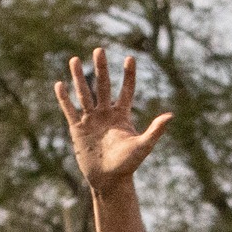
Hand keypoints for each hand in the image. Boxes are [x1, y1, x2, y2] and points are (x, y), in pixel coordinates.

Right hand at [55, 49, 172, 195]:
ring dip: (79, 78)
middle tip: (99, 50)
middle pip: (103, 86)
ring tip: (74, 59)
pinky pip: (70, 111)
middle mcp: (106, 113)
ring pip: (84, 94)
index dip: (128, 76)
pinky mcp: (78, 129)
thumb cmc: (128, 165)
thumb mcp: (143, 146)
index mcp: (122, 115)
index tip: (130, 58)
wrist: (109, 181)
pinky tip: (60, 84)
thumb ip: (155, 130)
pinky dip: (64, 99)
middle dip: (101, 69)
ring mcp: (91, 120)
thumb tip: (170, 116)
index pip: (126, 90)